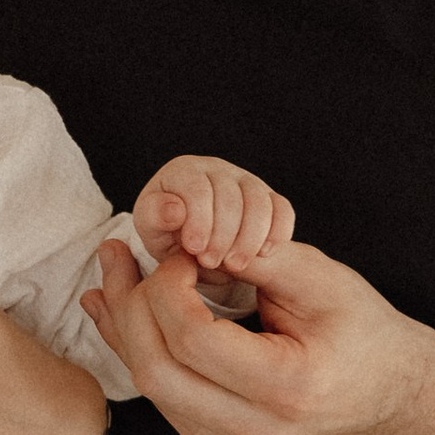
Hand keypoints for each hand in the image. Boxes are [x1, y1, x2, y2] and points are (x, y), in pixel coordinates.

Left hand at [84, 231, 434, 434]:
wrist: (389, 398)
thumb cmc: (362, 331)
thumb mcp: (323, 279)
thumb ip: (257, 255)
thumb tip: (187, 236)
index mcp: (289, 390)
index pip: (193, 339)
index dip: (169, 286)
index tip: (179, 252)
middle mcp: (257, 434)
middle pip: (157, 370)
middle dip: (129, 304)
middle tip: (121, 255)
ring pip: (151, 388)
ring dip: (124, 326)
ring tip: (113, 273)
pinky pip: (162, 400)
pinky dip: (138, 351)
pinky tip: (121, 312)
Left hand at [133, 154, 294, 294]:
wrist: (192, 241)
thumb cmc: (168, 232)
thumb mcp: (152, 228)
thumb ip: (155, 218)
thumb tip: (174, 210)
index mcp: (184, 171)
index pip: (197, 189)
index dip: (199, 220)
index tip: (194, 249)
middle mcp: (217, 169)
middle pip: (230, 197)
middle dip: (222, 235)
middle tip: (210, 263)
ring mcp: (246, 181)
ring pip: (259, 202)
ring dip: (249, 238)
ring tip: (235, 265)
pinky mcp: (268, 197)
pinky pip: (282, 209)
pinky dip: (277, 232)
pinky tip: (264, 254)